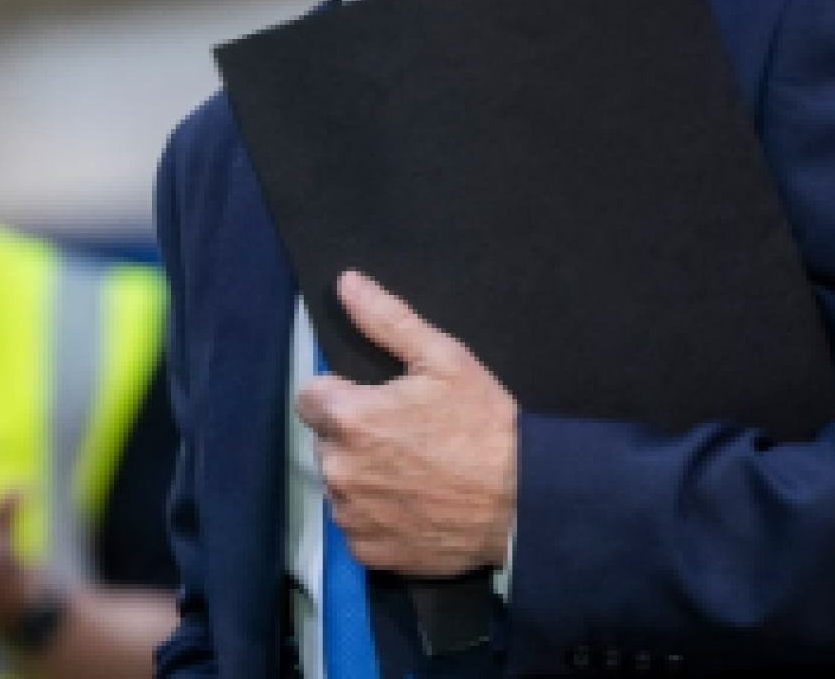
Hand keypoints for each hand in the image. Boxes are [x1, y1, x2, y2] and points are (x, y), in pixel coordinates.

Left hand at [295, 269, 517, 576]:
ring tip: (412, 473)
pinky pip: (356, 526)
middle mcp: (339, 469)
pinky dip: (376, 517)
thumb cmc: (485, 426)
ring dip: (362, 477)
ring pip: (340, 485)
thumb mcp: (445, 359)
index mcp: (349, 418)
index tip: (374, 401)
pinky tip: (413, 505)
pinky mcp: (369, 551)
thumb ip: (387, 319)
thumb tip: (346, 283)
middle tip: (403, 437)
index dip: (340, 395)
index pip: (308, 397)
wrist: (526, 504)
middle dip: (353, 436)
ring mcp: (352, 515)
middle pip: (326, 442)